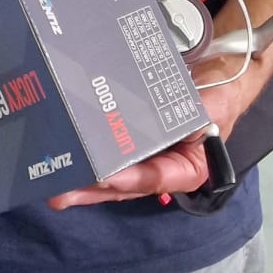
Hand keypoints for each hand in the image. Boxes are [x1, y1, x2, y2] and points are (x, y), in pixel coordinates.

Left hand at [48, 75, 247, 209]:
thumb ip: (194, 118)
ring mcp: (143, 157)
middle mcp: (161, 168)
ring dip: (81, 181)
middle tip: (60, 194)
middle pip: (124, 185)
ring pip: (109, 175)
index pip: (156, 178)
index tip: (103, 177)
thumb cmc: (219, 96)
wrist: (216, 78)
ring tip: (52, 185)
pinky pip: (105, 153)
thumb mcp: (213, 107)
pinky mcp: (128, 142)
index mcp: (186, 169)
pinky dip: (85, 157)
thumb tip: (168, 123)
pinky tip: (61, 158)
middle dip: (91, 190)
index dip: (129, 179)